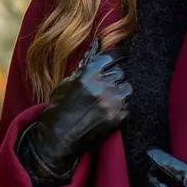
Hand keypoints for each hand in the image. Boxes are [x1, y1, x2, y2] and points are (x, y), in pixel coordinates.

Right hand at [16, 37, 131, 182]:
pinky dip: (122, 108)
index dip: (119, 55)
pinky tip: (110, 111)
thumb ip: (84, 69)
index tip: (124, 55)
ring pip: (127, 88)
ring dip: (121, 92)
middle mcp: (103, 84)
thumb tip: (95, 51)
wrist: (58, 136)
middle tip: (107, 86)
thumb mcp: (67, 83)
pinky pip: (128, 107)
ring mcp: (112, 101)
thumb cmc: (59, 109)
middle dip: (115, 78)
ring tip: (110, 99)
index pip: (112, 57)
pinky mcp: (118, 117)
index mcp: (89, 73)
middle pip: (121, 73)